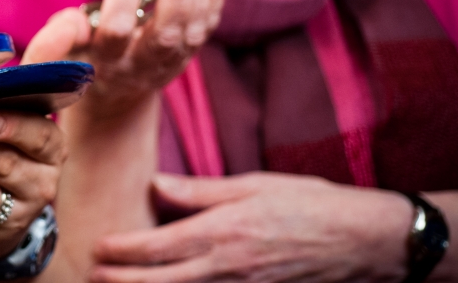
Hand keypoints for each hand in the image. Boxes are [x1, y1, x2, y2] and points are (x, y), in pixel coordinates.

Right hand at [24, 0, 222, 116]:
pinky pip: (206, 29)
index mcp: (106, 62)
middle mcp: (140, 66)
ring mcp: (168, 64)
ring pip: (191, 32)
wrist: (112, 96)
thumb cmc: (80, 64)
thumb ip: (57, 38)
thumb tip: (76, 19)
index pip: (116, 29)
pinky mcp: (187, 57)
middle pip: (165, 35)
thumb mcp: (56, 55)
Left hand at [91, 172, 411, 282]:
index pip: (159, 247)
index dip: (124, 251)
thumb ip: (200, 191)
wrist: (364, 241)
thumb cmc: (309, 204)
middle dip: (124, 280)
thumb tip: (156, 186)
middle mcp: (228, 267)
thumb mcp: (253, 185)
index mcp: (223, 232)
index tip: (99, 247)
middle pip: (162, 280)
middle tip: (93, 275)